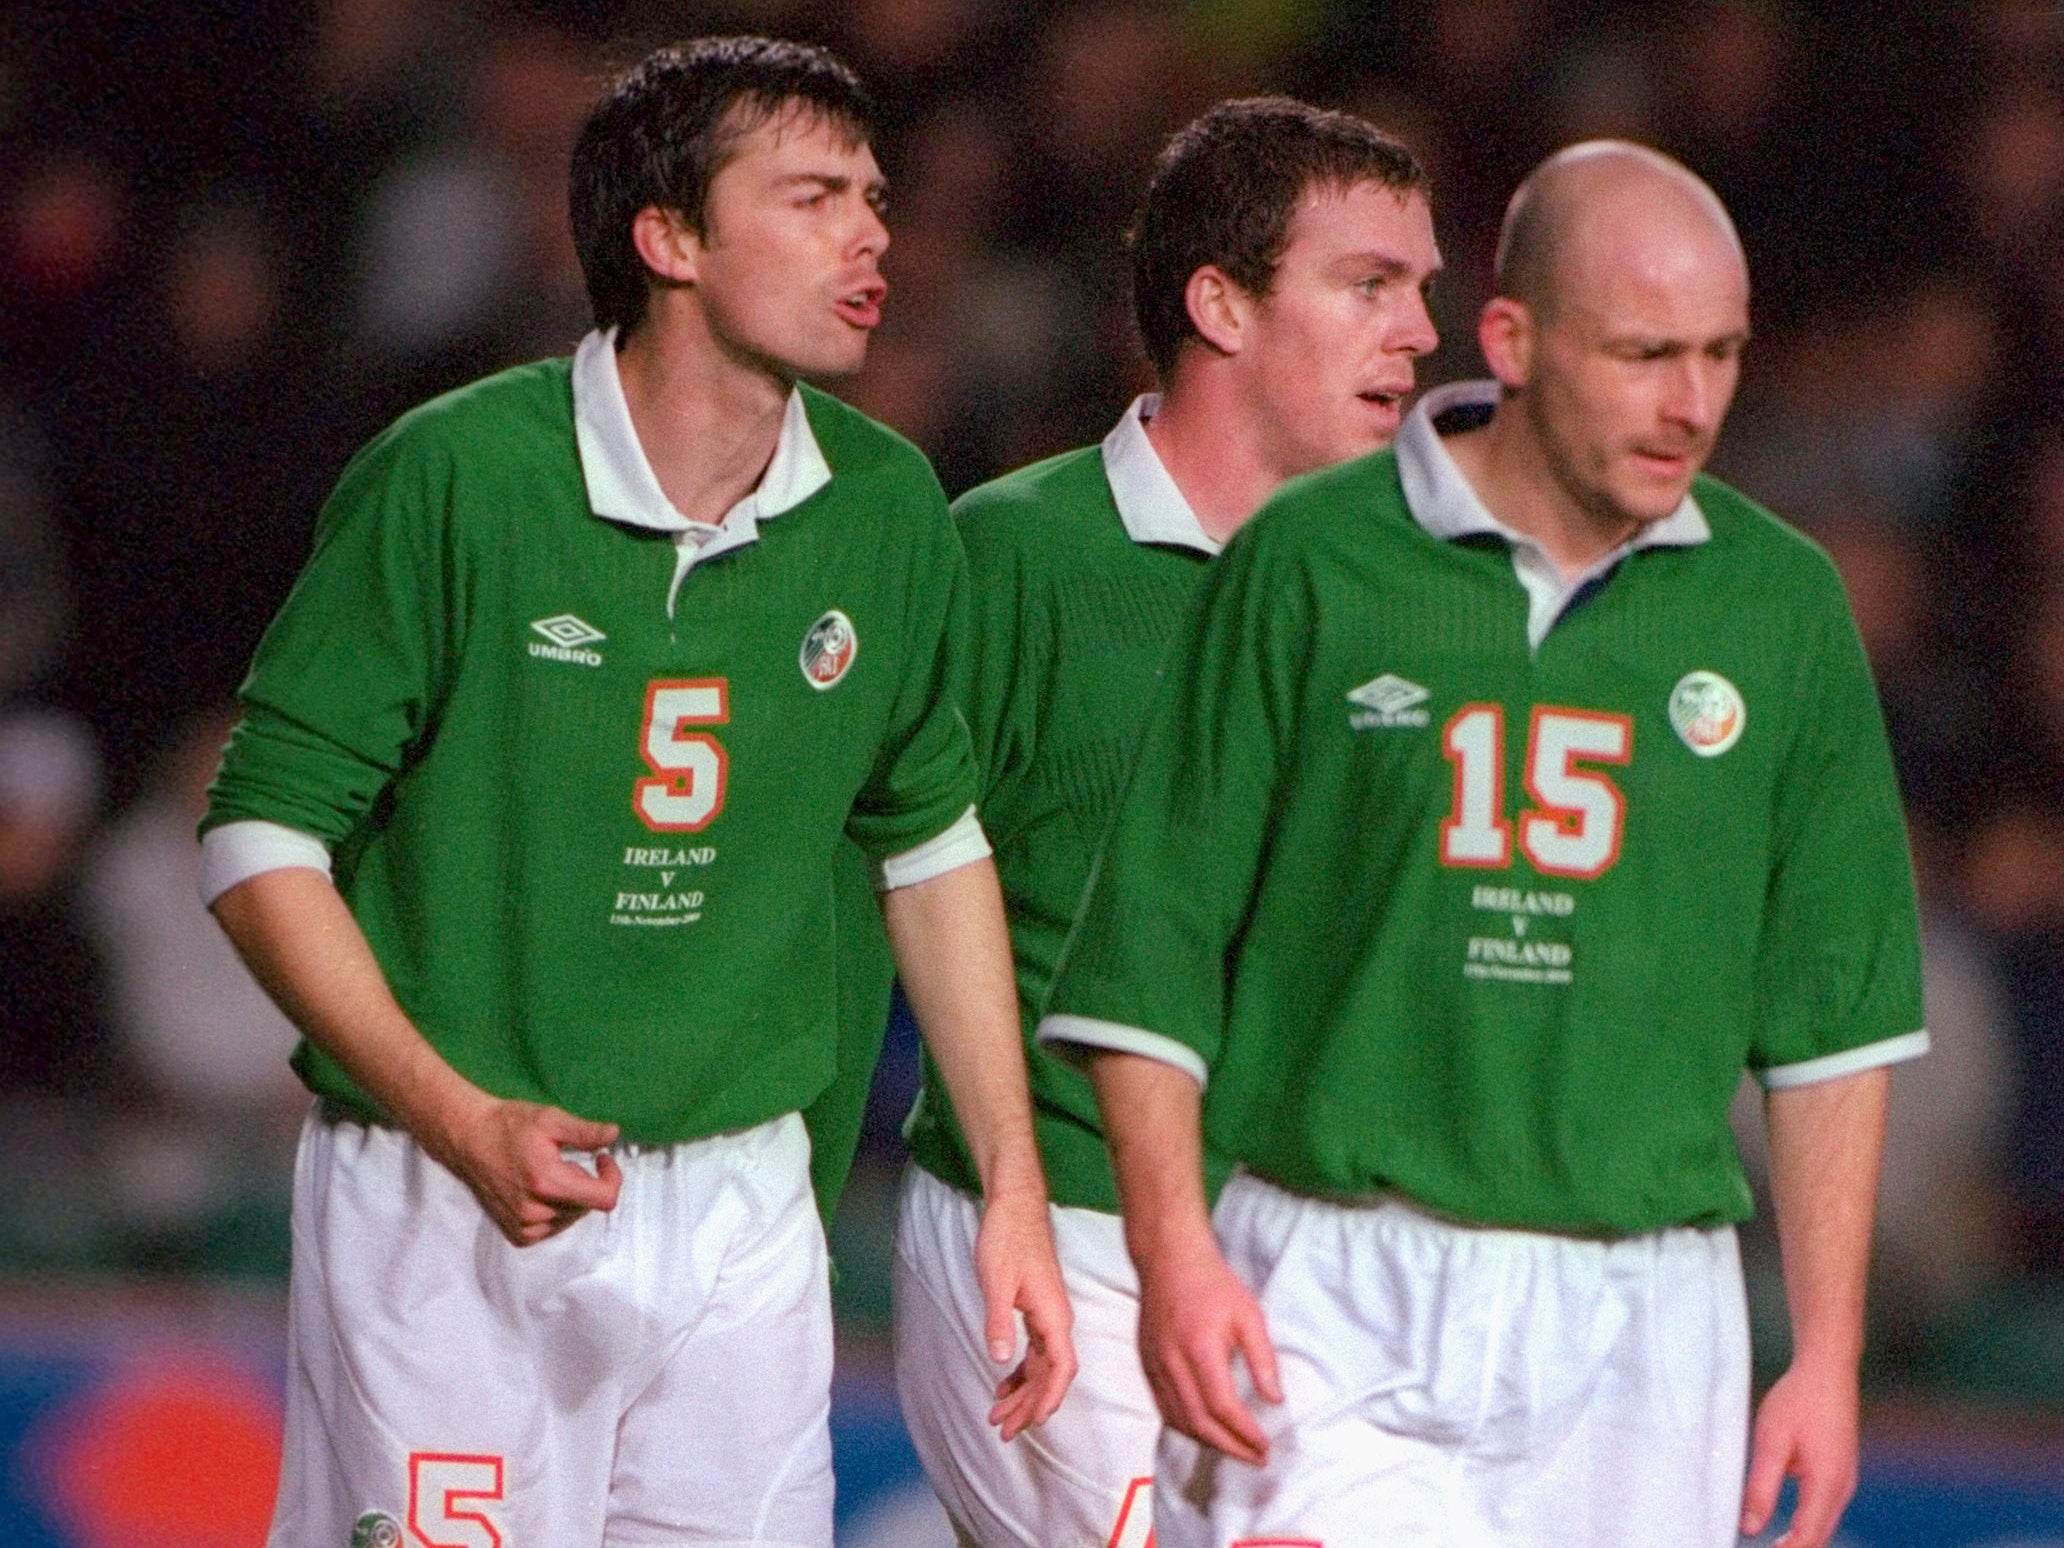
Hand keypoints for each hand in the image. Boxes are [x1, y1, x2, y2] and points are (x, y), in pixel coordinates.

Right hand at [419, 1090, 623, 1246]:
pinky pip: (552, 1228)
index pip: (603, 1199)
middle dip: (584, 1182)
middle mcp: (536, 1213)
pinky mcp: (517, 1236)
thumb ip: (585, 1132)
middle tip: (563, 1160)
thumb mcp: (550, 1119)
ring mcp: (525, 1228)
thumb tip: (614, 1134)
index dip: (612, 1177)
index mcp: (548, 1183)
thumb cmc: (509, 1125)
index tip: (602, 1158)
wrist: (468, 1139)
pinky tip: (539, 1193)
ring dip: (570, 1198)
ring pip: (570, 1218)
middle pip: (587, 1206)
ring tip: (547, 1174)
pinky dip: (554, 1212)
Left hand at [974, 1188, 1077, 1439]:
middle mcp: (1057, 1320)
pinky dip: (1021, 1373)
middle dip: (1029, 1406)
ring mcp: (1048, 1317)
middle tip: (1002, 1431)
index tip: (1032, 1423)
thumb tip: (1001, 1362)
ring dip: (1023, 1393)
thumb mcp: (995, 1281)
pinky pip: (1035, 1353)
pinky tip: (1004, 1385)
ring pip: (1043, 1367)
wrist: (1014, 1206)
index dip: (1049, 1399)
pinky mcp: (1037, 1311)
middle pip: (1051, 1375)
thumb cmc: (1006, 1238)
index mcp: (1053, 1315)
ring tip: (998, 1416)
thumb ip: (999, 1322)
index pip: (1062, 1369)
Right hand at [1136, 1234, 1281, 1464]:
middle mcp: (1172, 1362)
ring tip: (1236, 1451)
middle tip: (1256, 1459)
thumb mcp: (1249, 1314)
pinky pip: (1164, 1408)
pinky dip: (1186, 1428)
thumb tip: (1275, 1400)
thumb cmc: (1213, 1284)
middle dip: (1230, 1448)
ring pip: (1179, 1420)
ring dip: (1208, 1443)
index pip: (1222, 1407)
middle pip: (1199, 1422)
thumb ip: (1263, 1359)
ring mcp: (1155, 1365)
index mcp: (1199, 1348)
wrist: (1169, 1261)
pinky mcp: (1147, 1365)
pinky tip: (1206, 1432)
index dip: (1244, 1433)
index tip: (1265, 1446)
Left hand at [1740, 1358, 1860, 1547]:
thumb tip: (1750, 1528)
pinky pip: (1825, 1511)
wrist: (1827, 1370)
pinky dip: (1807, 1526)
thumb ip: (1761, 1488)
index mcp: (1827, 1484)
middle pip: (1819, 1537)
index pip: (1806, 1538)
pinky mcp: (1840, 1473)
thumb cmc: (1798, 1401)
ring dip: (1800, 1541)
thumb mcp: (1771, 1442)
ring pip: (1823, 1526)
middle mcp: (1843, 1488)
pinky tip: (1785, 1531)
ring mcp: (1845, 1481)